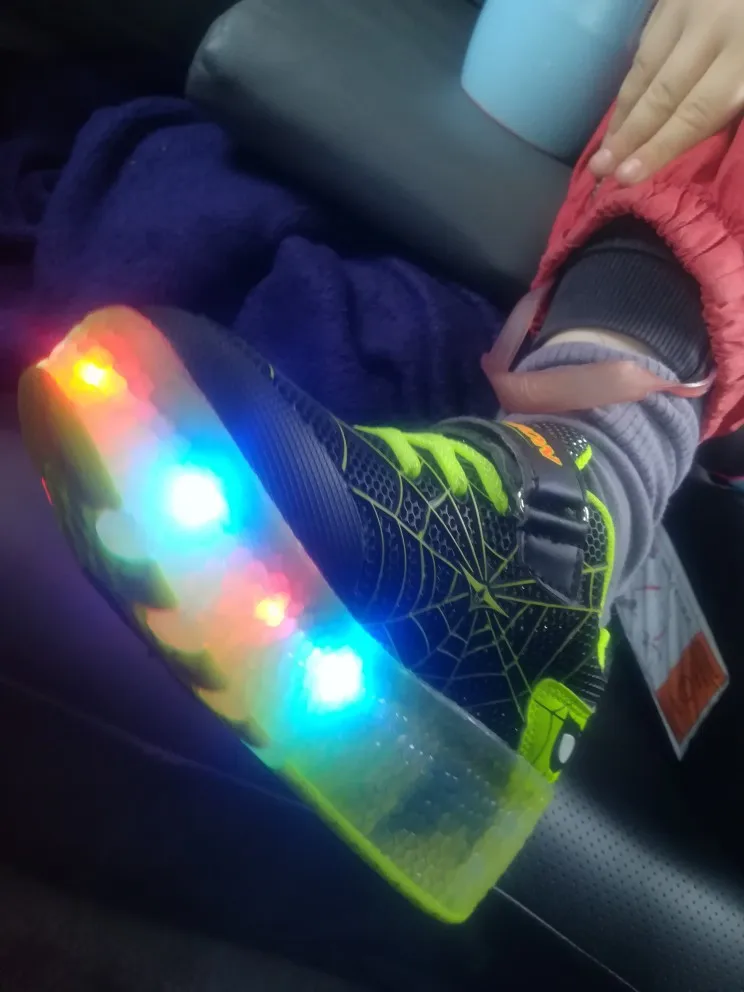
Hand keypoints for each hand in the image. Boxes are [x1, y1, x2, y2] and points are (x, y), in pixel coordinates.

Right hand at [589, 0, 743, 184]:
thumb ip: (736, 96)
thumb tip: (691, 136)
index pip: (695, 113)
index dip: (659, 148)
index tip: (625, 178)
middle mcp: (710, 27)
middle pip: (660, 94)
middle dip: (628, 136)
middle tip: (599, 169)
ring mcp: (687, 4)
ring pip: (645, 67)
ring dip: (622, 112)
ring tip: (605, 145)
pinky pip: (646, 40)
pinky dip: (634, 77)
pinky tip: (624, 105)